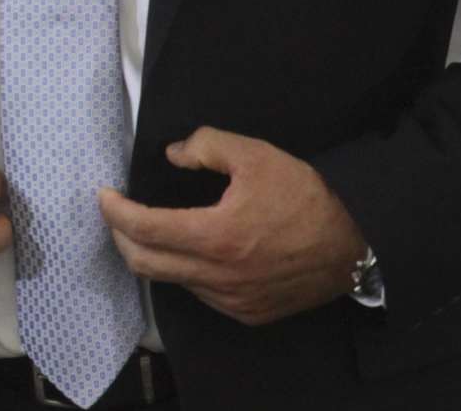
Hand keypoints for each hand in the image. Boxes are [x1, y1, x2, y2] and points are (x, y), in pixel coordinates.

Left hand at [98, 126, 365, 326]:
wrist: (356, 242)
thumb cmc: (305, 195)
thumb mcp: (255, 155)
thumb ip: (205, 146)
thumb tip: (172, 155)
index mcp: (216, 237)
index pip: (143, 230)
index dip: (115, 212)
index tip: (104, 196)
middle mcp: (219, 277)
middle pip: (144, 265)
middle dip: (120, 238)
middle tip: (117, 215)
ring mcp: (233, 301)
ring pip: (173, 281)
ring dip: (154, 256)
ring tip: (153, 230)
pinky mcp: (249, 314)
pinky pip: (202, 295)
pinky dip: (186, 273)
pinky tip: (194, 252)